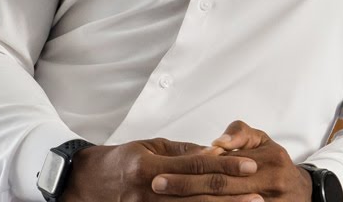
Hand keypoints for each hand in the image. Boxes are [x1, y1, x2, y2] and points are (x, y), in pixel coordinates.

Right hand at [64, 137, 259, 201]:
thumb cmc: (118, 161)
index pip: (196, 165)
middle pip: (198, 194)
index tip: (250, 165)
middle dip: (232, 195)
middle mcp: (148, 190)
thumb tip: (214, 153)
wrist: (83, 184)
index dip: (227, 166)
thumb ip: (181, 152)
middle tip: (259, 194)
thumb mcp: (148, 146)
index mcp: (149, 165)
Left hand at [150, 121, 312, 201]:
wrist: (302, 193)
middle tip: (156, 186)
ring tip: (165, 201)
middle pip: (220, 188)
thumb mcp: (262, 140)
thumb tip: (217, 144)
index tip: (163, 170)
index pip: (224, 164)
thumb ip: (240, 134)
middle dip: (186, 187)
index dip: (193, 168)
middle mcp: (272, 182)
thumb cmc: (274, 162)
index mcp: (270, 159)